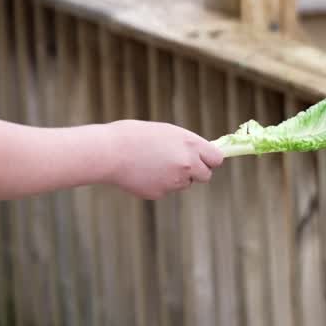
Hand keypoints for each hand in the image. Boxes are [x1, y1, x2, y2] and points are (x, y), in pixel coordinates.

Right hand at [105, 120, 222, 199]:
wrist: (109, 152)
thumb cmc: (135, 136)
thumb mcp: (167, 132)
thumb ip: (188, 144)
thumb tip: (202, 153)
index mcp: (191, 145)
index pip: (216, 159)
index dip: (210, 160)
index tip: (204, 159)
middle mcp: (187, 165)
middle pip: (205, 176)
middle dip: (197, 172)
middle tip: (181, 165)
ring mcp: (174, 181)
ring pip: (184, 184)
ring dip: (177, 177)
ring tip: (154, 164)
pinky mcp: (160, 193)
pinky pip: (166, 190)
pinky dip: (159, 184)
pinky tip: (143, 173)